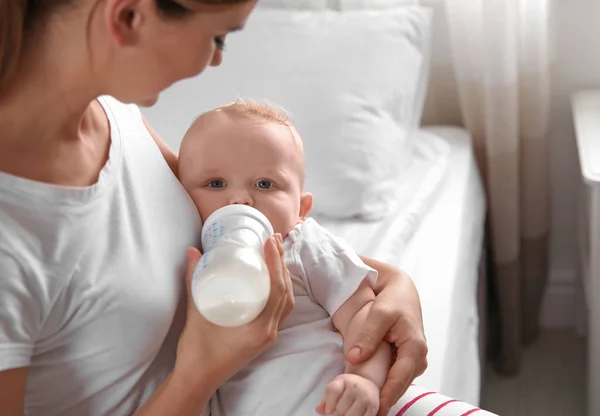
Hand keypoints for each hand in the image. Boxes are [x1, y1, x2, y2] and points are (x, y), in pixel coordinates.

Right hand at [173, 234, 293, 391]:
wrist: (196, 379)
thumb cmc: (197, 352)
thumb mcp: (195, 314)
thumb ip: (193, 281)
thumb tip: (193, 252)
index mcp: (259, 328)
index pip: (278, 290)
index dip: (276, 263)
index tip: (271, 242)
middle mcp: (269, 332)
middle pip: (286, 293)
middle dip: (282, 264)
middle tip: (274, 241)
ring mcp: (267, 336)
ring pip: (285, 302)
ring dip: (283, 277)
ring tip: (274, 255)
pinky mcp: (261, 337)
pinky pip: (278, 310)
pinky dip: (278, 291)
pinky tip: (269, 279)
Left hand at [316, 374, 379, 415]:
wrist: (369, 385)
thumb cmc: (348, 388)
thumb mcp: (337, 387)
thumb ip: (327, 398)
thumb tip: (319, 410)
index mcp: (345, 380)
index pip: (332, 391)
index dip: (328, 404)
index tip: (329, 410)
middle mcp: (357, 387)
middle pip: (340, 408)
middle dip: (340, 411)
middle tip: (345, 407)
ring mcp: (366, 398)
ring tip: (350, 411)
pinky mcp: (373, 409)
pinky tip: (356, 413)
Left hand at [346, 262, 427, 415]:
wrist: (401, 290)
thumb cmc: (392, 299)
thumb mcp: (379, 313)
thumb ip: (368, 336)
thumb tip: (354, 358)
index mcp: (415, 347)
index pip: (399, 379)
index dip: (387, 396)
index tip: (374, 410)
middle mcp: (418, 357)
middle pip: (400, 386)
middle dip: (385, 400)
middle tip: (366, 414)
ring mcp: (413, 359)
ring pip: (398, 383)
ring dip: (384, 394)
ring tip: (366, 407)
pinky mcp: (406, 358)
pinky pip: (396, 376)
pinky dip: (385, 384)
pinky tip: (371, 392)